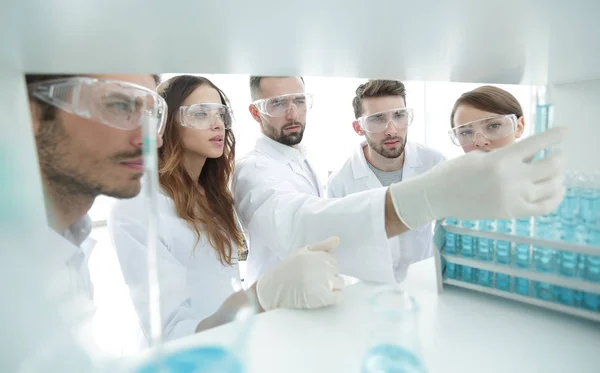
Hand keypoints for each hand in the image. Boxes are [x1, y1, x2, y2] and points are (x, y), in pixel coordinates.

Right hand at [256, 236, 343, 310]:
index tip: (314, 271)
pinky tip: (323, 298)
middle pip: (336, 272)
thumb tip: (337, 239)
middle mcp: (323, 267)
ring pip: (339, 284)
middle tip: (312, 281)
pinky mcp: (324, 297)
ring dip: (331, 287)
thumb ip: (321, 245)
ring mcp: (325, 282)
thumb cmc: (286, 270)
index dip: (324, 266)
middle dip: (327, 277)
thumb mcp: (301, 252)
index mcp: (318, 255)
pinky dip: (334, 298)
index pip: (333, 260)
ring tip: (316, 290)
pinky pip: (339, 297)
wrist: (273, 289)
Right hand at [389, 127, 567, 228]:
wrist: (436, 197)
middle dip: (560, 158)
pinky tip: (555, 191)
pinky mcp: (511, 213)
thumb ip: (507, 156)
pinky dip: (555, 198)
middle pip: (552, 166)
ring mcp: (512, 197)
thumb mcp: (480, 156)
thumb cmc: (453, 172)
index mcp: (501, 160)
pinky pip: (544, 207)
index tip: (566, 132)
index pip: (538, 144)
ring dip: (558, 177)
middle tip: (559, 155)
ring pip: (552, 186)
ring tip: (556, 173)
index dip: (556, 136)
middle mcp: (511, 178)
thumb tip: (532, 155)